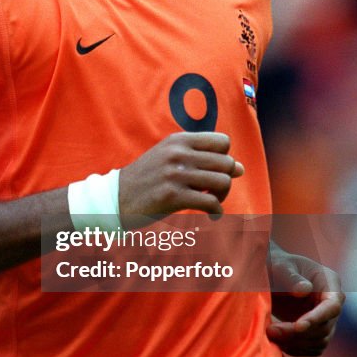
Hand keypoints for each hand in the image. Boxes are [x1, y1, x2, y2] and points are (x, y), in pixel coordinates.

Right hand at [118, 132, 243, 220]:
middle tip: (214, 192)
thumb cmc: (147, 180)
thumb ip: (201, 159)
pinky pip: (212, 203)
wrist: (115, 199)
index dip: (224, 158)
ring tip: (212, 202)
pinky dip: (217, 211)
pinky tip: (211, 216)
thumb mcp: (168, 158)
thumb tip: (241, 168)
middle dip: (227, 179)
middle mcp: (178, 153)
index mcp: (178, 140)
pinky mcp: (174, 197)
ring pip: (223, 181)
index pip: (223, 141)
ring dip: (223, 196)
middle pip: (227, 162)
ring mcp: (176, 175)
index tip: (214, 171)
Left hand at [267, 243, 344, 356]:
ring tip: (269, 334)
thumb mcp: (280, 266)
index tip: (298, 326)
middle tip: (270, 330)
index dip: (317, 318)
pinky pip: (312, 348)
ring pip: (319, 341)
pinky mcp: (316, 332)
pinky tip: (277, 341)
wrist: (271, 276)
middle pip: (325, 327)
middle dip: (298, 333)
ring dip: (295, 343)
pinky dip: (295, 349)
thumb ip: (291, 277)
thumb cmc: (277, 265)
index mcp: (330, 282)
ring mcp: (326, 320)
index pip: (332, 306)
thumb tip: (305, 290)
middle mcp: (332, 303)